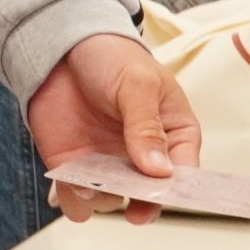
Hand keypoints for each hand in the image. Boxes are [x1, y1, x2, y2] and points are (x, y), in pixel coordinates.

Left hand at [28, 32, 198, 222]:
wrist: (64, 48)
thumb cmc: (113, 59)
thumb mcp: (138, 85)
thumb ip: (147, 126)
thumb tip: (159, 170)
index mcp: (174, 134)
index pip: (185, 173)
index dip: (177, 189)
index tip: (164, 197)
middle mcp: (143, 157)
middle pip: (149, 196)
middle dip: (140, 202)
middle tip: (129, 199)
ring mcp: (109, 164)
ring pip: (111, 201)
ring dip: (103, 199)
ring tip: (91, 184)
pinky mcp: (75, 167)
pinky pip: (77, 198)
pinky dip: (74, 199)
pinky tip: (72, 184)